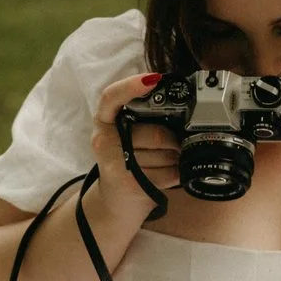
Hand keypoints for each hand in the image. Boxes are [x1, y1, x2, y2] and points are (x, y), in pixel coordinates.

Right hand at [91, 71, 182, 213]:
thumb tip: (176, 101)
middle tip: (177, 143)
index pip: (111, 97)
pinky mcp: (128, 184)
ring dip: (176, 157)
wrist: (114, 201)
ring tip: (172, 159)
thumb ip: (140, 117)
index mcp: (103, 122)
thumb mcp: (124, 135)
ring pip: (163, 154)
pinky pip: (166, 173)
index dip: (131, 86)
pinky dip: (176, 173)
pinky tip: (172, 173)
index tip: (153, 78)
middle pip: (153, 133)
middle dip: (173, 139)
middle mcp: (104, 141)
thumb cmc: (125, 161)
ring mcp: (114, 164)